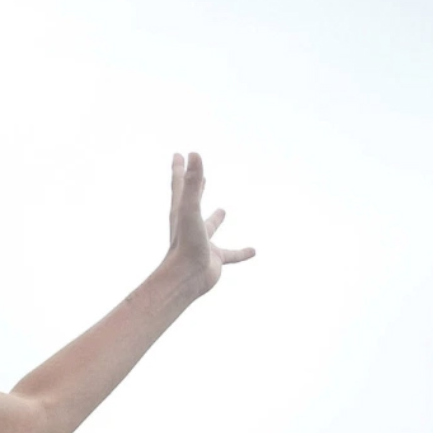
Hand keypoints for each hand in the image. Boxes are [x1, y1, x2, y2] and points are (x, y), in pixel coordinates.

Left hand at [165, 153, 253, 295]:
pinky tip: (253, 251)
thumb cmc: (185, 243)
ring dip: (215, 219)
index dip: (179, 169)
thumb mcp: (190, 208)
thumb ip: (193, 181)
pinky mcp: (214, 259)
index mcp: (181, 212)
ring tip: (222, 210)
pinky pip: (232, 255)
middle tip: (201, 176)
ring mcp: (202, 242)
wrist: (185, 279)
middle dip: (195, 187)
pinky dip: (241, 253)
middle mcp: (190, 226)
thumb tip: (193, 153)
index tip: (179, 155)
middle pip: (192, 201)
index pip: (180, 184)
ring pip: (210, 227)